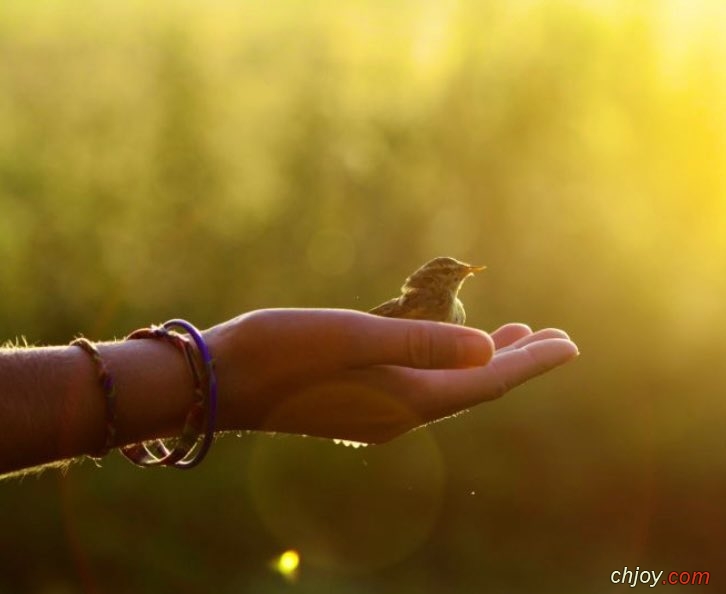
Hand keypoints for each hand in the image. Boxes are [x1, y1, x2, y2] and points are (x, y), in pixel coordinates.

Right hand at [205, 309, 577, 443]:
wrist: (220, 380)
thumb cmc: (280, 351)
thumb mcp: (352, 338)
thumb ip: (420, 345)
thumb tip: (488, 352)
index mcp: (405, 400)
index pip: (486, 382)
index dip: (531, 361)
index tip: (570, 343)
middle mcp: (398, 414)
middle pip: (474, 387)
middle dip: (518, 362)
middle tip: (555, 338)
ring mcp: (377, 411)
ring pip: (450, 385)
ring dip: (486, 360)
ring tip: (515, 335)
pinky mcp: (358, 399)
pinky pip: (423, 382)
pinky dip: (449, 361)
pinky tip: (450, 343)